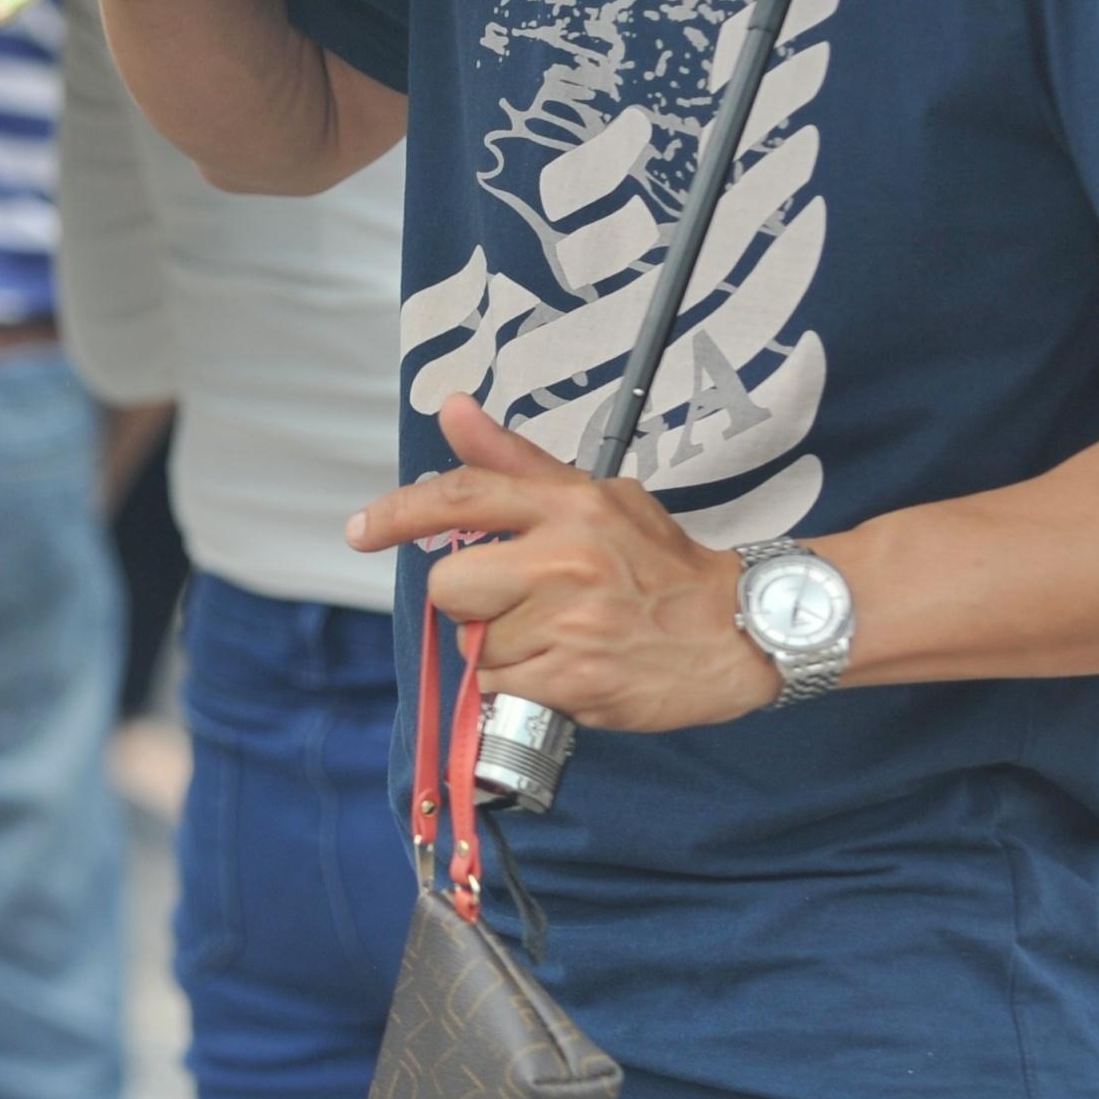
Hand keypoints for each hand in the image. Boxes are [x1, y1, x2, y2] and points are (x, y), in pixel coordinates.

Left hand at [349, 398, 778, 731]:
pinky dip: (521, 686)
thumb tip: (453, 410)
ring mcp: (569, 624)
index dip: (399, 514)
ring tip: (559, 636)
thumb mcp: (599, 496)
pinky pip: (501, 688)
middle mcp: (564, 560)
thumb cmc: (661, 563)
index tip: (360, 531)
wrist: (737, 631)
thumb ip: (516, 463)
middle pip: (451, 586)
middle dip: (470, 601)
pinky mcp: (574, 681)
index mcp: (569, 506)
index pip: (463, 497)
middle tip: (516, 601)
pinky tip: (566, 668)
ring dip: (502, 649)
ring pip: (476, 645)